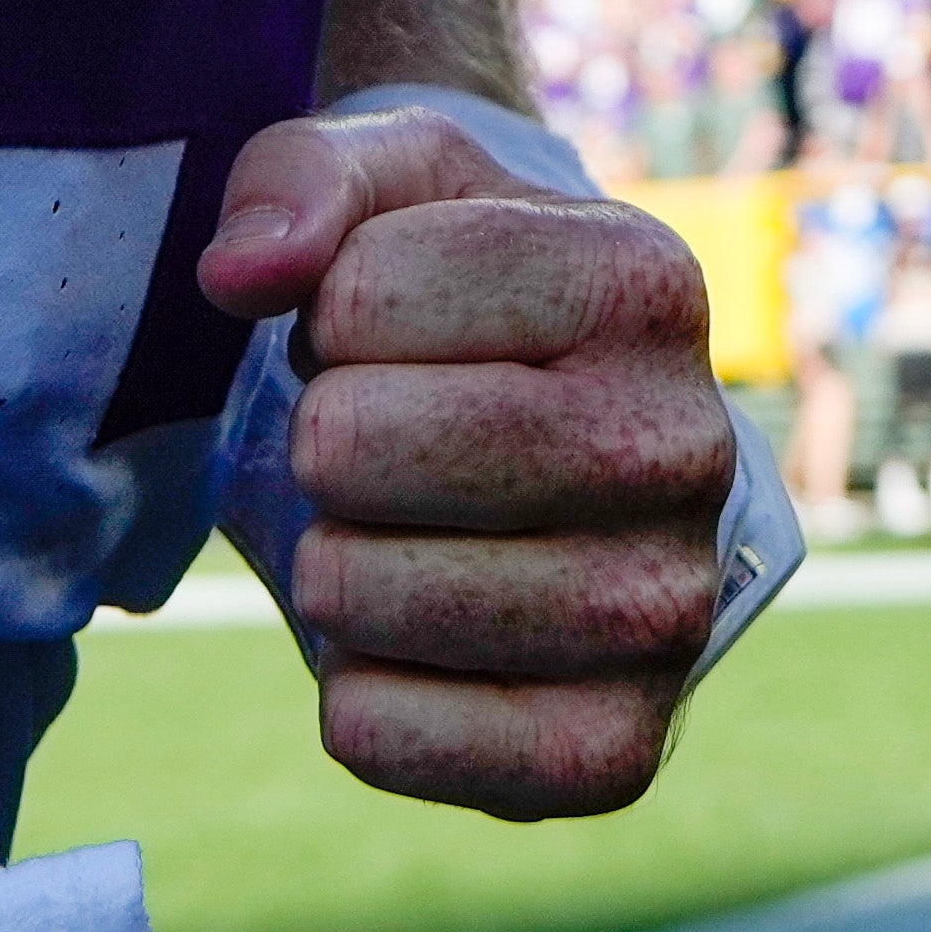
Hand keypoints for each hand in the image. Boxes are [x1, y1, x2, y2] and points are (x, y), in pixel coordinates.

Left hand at [205, 111, 741, 824]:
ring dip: (328, 565)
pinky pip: (384, 736)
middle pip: (352, 445)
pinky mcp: (613, 751)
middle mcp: (687, 448)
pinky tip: (414, 642)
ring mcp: (666, 611)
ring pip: (355, 593)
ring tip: (404, 533)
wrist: (549, 453)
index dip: (327, 314)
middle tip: (382, 443)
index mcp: (645, 285)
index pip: (361, 293)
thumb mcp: (388, 185)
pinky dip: (352, 690)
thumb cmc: (452, 303)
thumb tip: (243, 274)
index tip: (387, 327)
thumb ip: (302, 180)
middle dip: (318, 440)